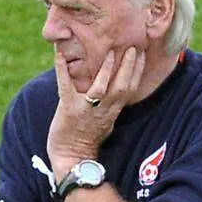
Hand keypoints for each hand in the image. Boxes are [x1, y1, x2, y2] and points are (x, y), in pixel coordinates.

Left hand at [47, 46, 145, 177]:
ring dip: (106, 68)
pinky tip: (58, 55)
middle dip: (129, 65)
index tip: (142, 53)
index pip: (131, 88)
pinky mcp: (68, 107)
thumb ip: (110, 103)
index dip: (138, 70)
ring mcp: (86, 108)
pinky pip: (65, 85)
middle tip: (132, 46)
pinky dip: (61, 69)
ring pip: (102, 87)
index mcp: (114, 110)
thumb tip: (112, 86)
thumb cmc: (87, 136)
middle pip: (122, 86)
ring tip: (110, 51)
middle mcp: (104, 109)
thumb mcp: (106, 119)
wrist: (71, 155)